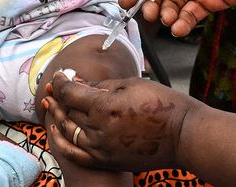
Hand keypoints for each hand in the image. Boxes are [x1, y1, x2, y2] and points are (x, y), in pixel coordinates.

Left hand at [42, 73, 194, 171]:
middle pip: (67, 111)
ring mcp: (101, 149)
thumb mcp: (132, 85)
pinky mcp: (107, 161)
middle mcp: (99, 130)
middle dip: (58, 96)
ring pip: (68, 131)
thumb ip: (102, 86)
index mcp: (105, 107)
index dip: (61, 81)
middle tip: (53, 86)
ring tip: (52, 104)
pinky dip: (62, 142)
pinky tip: (57, 132)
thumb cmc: (164, 106)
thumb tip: (80, 83)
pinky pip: (75, 154)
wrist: (183, 136)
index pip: (71, 93)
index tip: (60, 74)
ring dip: (57, 116)